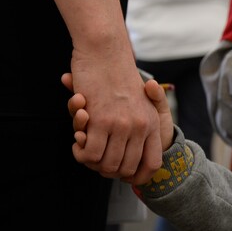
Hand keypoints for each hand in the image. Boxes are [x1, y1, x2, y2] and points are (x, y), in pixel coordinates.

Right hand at [61, 70, 162, 184]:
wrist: (106, 52)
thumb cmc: (119, 76)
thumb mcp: (142, 100)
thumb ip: (141, 124)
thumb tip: (135, 152)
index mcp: (152, 124)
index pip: (152, 164)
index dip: (139, 177)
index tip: (126, 178)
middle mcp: (140, 127)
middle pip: (125, 168)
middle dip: (109, 171)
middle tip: (98, 162)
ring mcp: (120, 125)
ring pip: (106, 164)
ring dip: (93, 163)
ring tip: (86, 151)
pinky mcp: (99, 121)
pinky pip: (90, 153)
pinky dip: (82, 153)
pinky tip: (79, 143)